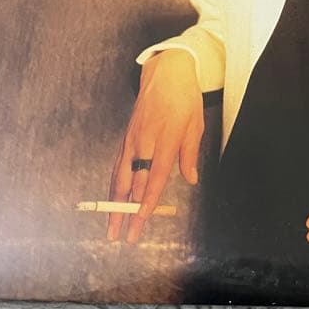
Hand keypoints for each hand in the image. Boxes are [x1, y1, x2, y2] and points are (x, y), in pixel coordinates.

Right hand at [107, 49, 203, 242]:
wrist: (165, 73)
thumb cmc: (185, 99)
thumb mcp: (196, 124)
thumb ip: (190, 154)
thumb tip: (190, 179)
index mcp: (166, 138)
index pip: (156, 176)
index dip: (148, 200)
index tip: (141, 219)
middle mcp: (145, 141)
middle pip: (134, 182)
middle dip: (127, 211)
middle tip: (123, 236)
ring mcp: (132, 139)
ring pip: (120, 177)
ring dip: (115, 204)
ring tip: (112, 227)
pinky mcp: (126, 137)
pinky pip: (118, 166)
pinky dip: (115, 186)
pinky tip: (113, 201)